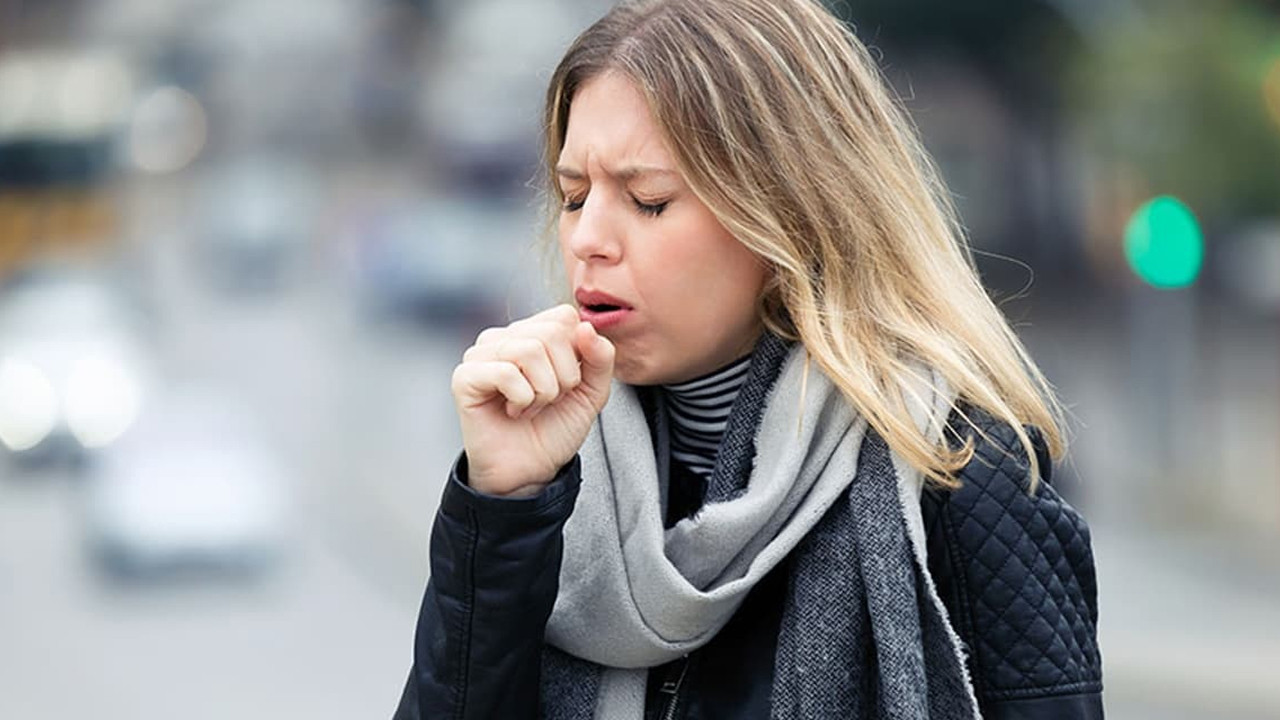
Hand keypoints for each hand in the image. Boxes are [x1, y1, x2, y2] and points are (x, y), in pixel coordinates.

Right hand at [450, 304, 614, 496]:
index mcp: (532, 333)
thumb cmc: (555, 428)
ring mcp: (481, 354)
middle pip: (551, 332)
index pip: (564, 316)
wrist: (531, 470)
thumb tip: (586, 327)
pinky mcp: (465, 377)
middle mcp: (504, 337)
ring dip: (543, 390)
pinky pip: (506, 372)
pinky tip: (514, 411)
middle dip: (564, 376)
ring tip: (531, 406)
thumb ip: (600, 357)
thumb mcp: (592, 391)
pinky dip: (522, 399)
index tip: (568, 382)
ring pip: (530, 351)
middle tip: (550, 399)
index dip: (578, 353)